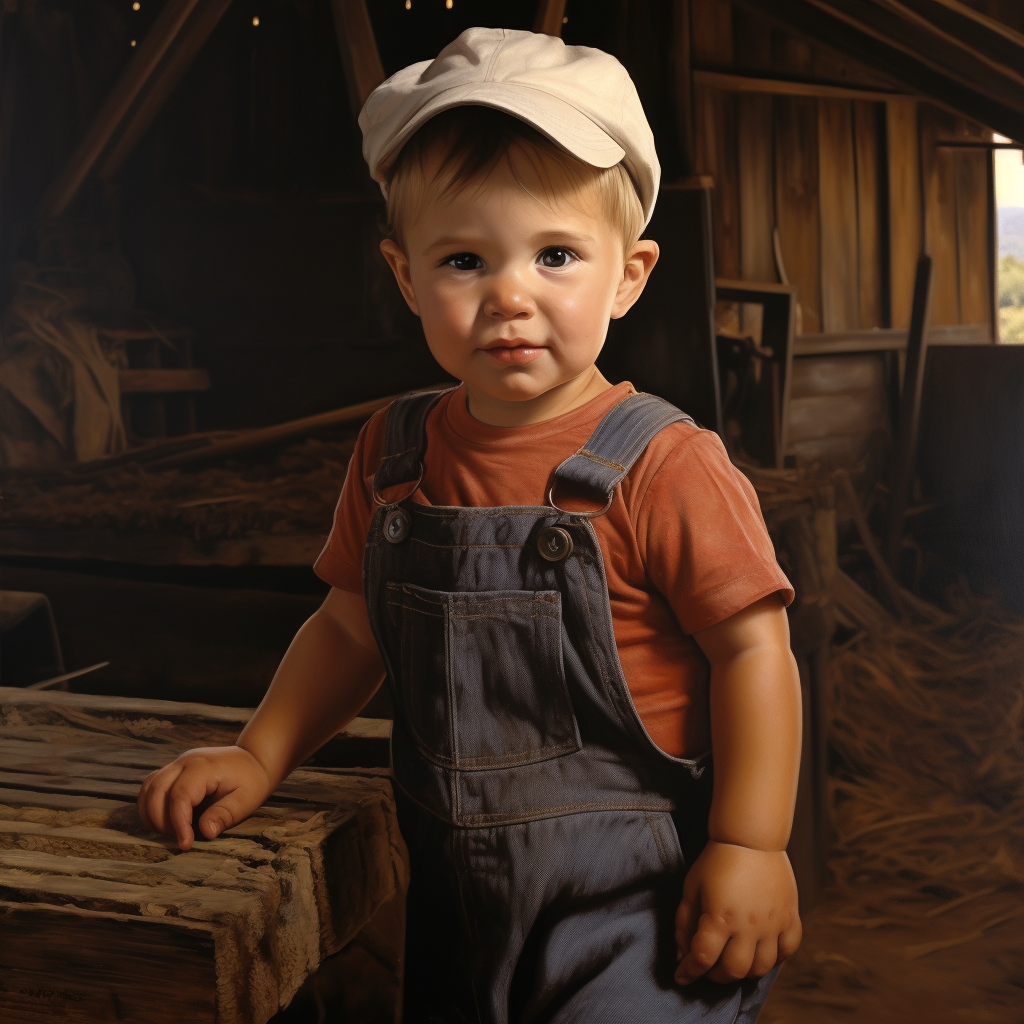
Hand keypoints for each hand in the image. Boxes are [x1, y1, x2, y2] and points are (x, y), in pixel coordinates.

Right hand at [137, 745, 272, 850]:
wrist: (253, 760)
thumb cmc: (251, 781)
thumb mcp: (246, 800)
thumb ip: (225, 814)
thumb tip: (205, 832)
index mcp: (204, 767)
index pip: (180, 795)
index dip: (178, 823)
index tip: (185, 845)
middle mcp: (186, 761)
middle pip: (156, 790)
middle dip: (161, 820)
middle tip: (180, 839)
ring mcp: (177, 764)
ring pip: (149, 787)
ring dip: (151, 814)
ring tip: (171, 832)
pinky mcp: (173, 770)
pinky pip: (151, 786)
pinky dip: (151, 806)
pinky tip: (165, 822)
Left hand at [674, 840, 801, 985]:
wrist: (751, 838)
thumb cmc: (717, 860)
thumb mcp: (692, 887)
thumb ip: (684, 922)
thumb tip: (682, 952)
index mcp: (720, 916)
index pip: (703, 957)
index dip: (689, 971)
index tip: (681, 976)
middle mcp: (748, 925)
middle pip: (734, 970)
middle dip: (716, 976)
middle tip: (708, 969)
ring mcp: (772, 923)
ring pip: (762, 967)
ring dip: (744, 972)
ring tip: (733, 962)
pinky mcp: (790, 917)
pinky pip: (788, 950)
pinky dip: (775, 959)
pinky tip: (762, 953)